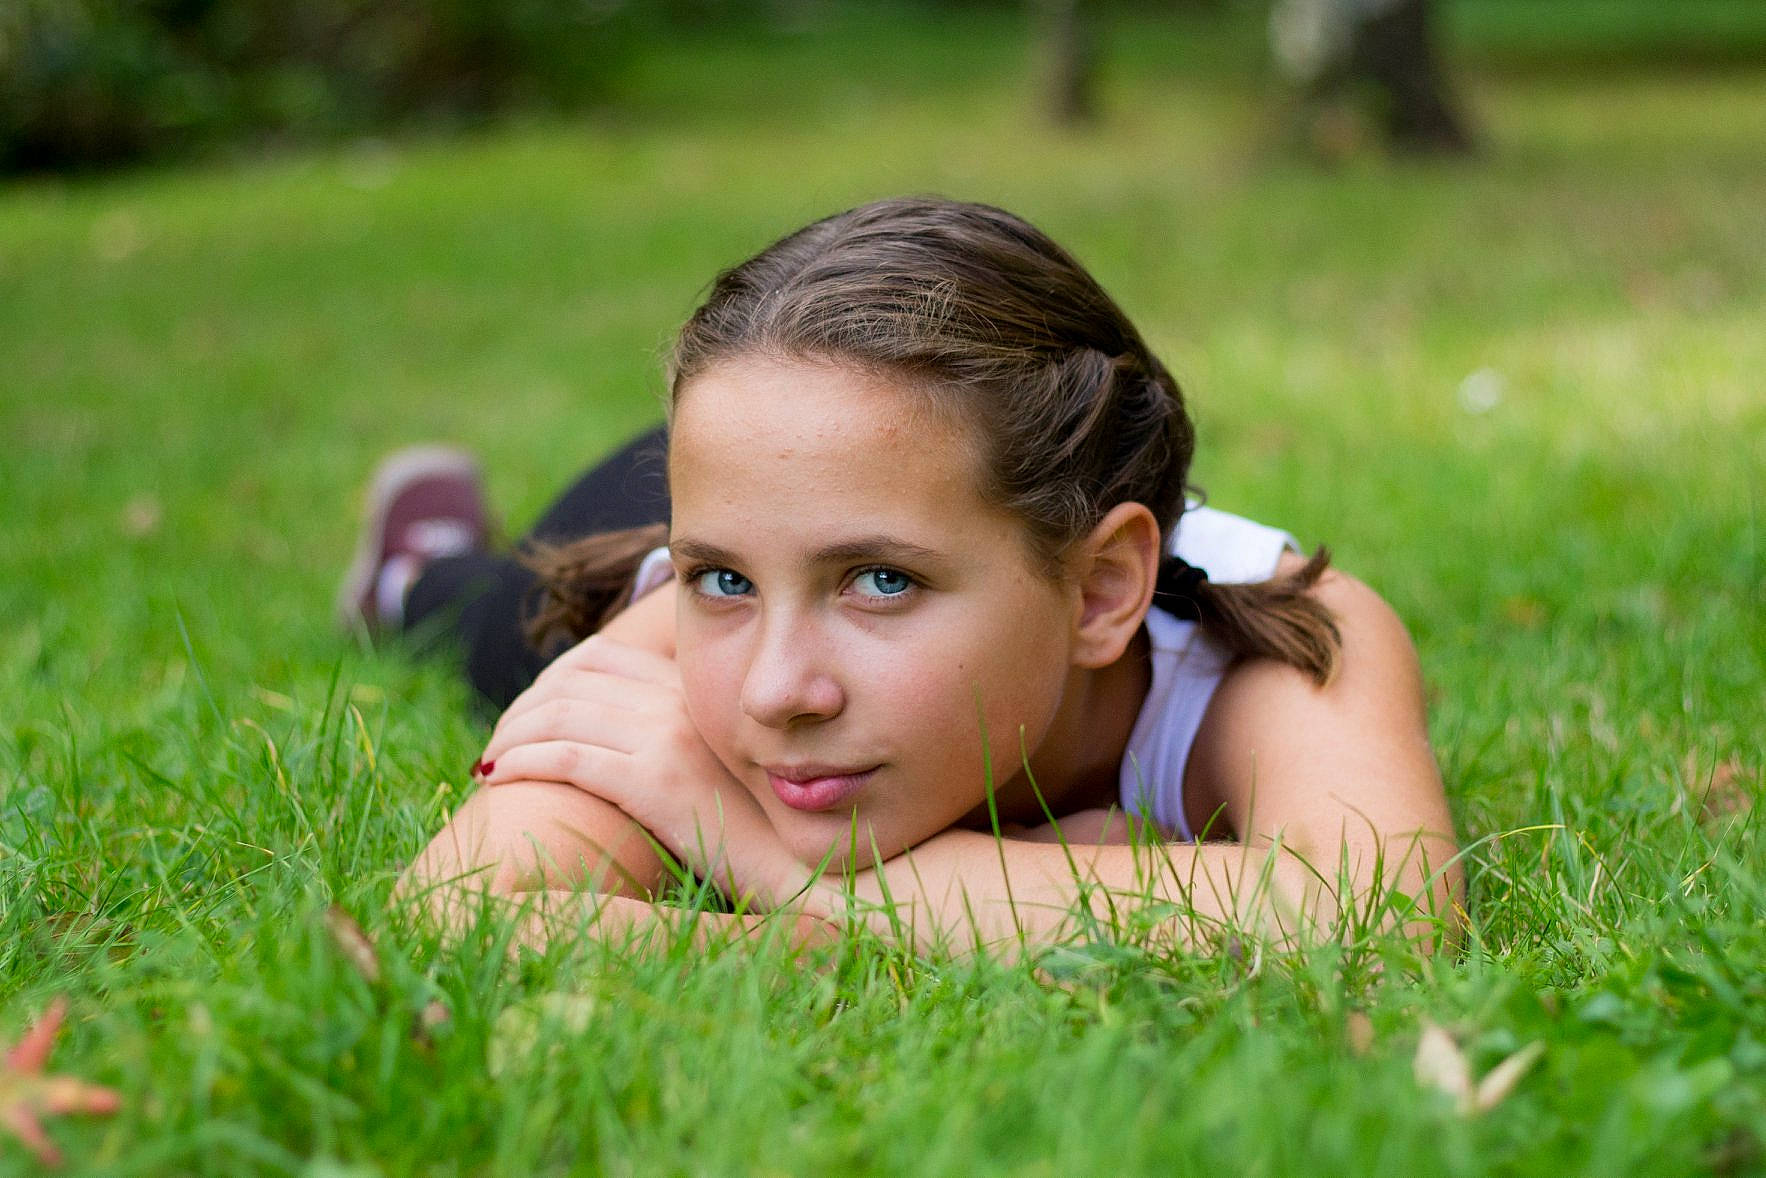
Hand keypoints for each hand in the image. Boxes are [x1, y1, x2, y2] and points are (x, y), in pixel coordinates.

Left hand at [474, 634, 805, 908]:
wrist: (793, 867)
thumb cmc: (750, 828)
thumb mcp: (712, 761)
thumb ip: (669, 735)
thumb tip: (612, 738)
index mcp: (690, 691)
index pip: (599, 657)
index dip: (549, 678)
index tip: (526, 711)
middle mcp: (678, 701)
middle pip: (569, 681)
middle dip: (520, 707)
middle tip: (497, 740)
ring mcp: (666, 737)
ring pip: (558, 714)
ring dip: (510, 735)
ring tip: (489, 760)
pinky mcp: (654, 781)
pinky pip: (566, 756)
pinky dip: (521, 761)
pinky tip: (498, 776)